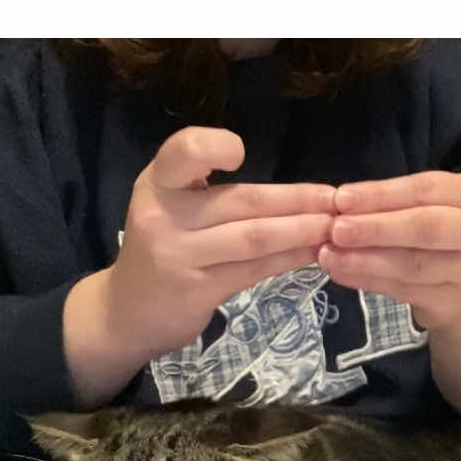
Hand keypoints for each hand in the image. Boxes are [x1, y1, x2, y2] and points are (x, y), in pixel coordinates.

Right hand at [105, 127, 335, 356]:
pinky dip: (288, 259)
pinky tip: (314, 253)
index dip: (212, 147)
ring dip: (300, 231)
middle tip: (335, 198)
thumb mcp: (166, 205)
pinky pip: (254, 270)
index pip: (182, 153)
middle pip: (241, 201)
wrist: (125, 312)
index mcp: (157, 183)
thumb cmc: (158, 249)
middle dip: (295, 199)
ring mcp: (180, 256)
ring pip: (253, 238)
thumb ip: (204, 187)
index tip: (241, 151)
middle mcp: (164, 216)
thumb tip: (282, 186)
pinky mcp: (198, 290)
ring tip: (335, 227)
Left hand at [318, 171, 460, 330]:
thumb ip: (395, 204)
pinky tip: (342, 273)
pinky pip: (403, 291)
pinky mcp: (453, 304)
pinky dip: (368, 281)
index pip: (427, 189)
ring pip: (412, 265)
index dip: (382, 194)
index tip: (341, 198)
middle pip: (426, 228)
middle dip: (376, 228)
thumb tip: (340, 205)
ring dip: (365, 260)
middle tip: (335, 229)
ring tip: (330, 255)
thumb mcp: (431, 207)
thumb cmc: (442, 237)